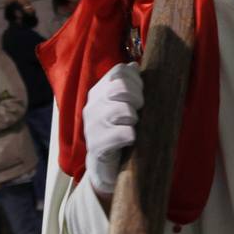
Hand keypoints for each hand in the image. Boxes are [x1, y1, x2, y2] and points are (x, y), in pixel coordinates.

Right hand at [83, 62, 142, 195]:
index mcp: (98, 92)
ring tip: (133, 127)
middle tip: (139, 112)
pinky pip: (123, 133)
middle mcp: (91, 106)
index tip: (142, 93)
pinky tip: (130, 141)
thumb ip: (129, 86)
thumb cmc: (119, 133)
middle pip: (121, 87)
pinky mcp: (97, 146)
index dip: (136, 80)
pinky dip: (132, 136)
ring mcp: (91, 126)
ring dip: (134, 119)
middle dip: (137, 98)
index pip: (119, 72)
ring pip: (123, 110)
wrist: (106, 169)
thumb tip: (134, 64)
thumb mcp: (124, 107)